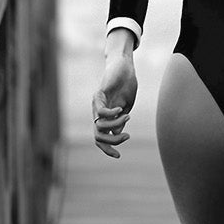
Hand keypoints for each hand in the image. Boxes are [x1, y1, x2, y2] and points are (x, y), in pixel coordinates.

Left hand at [91, 39, 137, 157]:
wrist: (124, 66)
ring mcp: (97, 104)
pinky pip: (101, 111)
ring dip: (116, 125)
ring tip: (127, 116)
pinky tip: (121, 109)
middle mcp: (98, 112)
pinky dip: (112, 115)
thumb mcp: (126, 107)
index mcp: (105, 117)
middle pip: (97, 136)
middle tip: (127, 136)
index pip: (101, 138)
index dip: (107, 149)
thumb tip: (116, 136)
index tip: (118, 156)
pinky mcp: (99, 94)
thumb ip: (120, 121)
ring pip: (99, 126)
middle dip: (111, 142)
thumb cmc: (126, 86)